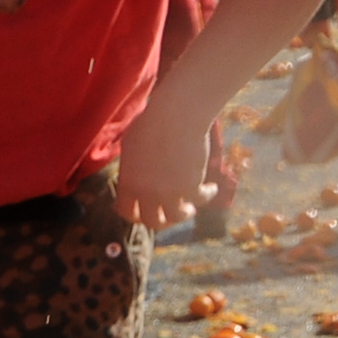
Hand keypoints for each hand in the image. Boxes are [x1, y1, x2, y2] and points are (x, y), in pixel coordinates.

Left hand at [112, 101, 211, 227]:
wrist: (175, 115)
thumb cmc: (151, 122)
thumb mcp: (131, 146)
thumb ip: (132, 168)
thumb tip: (134, 177)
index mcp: (128, 182)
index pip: (127, 212)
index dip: (136, 214)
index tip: (143, 211)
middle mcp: (147, 193)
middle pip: (153, 221)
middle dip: (161, 220)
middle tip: (168, 214)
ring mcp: (170, 192)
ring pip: (177, 217)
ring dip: (184, 214)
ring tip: (190, 207)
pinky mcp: (192, 187)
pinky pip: (201, 200)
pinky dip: (208, 194)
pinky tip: (210, 188)